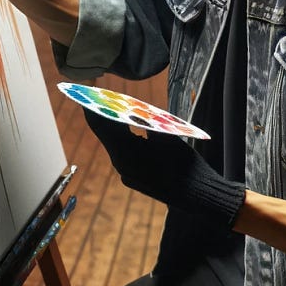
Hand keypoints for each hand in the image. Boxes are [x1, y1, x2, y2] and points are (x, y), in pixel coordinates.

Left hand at [84, 109, 244, 227]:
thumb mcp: (165, 135)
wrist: (195, 194)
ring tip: (115, 108)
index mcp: (125, 152)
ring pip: (114, 144)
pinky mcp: (131, 178)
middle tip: (103, 96)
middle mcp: (120, 164)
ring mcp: (124, 173)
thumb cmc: (184, 162)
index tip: (91, 92)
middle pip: (106, 134)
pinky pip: (122, 154)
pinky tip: (128, 129)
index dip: (95, 106)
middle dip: (104, 114)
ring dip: (114, 127)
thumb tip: (131, 109)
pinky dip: (124, 140)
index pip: (102, 124)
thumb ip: (144, 122)